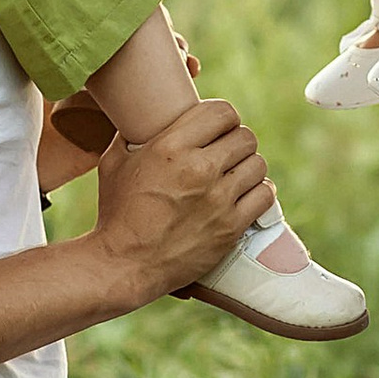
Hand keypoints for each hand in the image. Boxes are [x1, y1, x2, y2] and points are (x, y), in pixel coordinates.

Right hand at [92, 99, 269, 300]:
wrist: (125, 265)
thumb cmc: (116, 214)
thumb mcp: (113, 163)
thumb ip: (129, 135)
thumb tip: (137, 119)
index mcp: (171, 147)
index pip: (222, 112)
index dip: (224, 117)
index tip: (218, 128)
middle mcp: (199, 169)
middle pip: (245, 137)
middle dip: (237, 142)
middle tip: (227, 153)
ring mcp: (218, 199)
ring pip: (258, 164)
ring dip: (248, 167)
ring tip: (236, 175)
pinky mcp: (231, 227)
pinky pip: (265, 196)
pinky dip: (259, 193)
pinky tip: (246, 195)